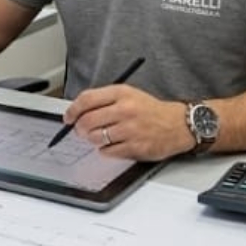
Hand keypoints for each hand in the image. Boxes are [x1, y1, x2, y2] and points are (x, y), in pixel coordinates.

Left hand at [61, 84, 193, 160]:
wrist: (178, 124)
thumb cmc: (150, 110)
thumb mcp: (128, 94)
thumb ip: (104, 100)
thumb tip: (78, 112)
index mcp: (122, 93)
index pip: (87, 99)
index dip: (72, 110)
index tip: (68, 117)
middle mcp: (125, 110)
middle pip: (87, 121)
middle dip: (80, 128)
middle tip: (81, 130)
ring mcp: (130, 130)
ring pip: (96, 138)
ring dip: (93, 140)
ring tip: (102, 136)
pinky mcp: (135, 147)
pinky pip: (108, 152)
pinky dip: (106, 150)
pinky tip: (114, 144)